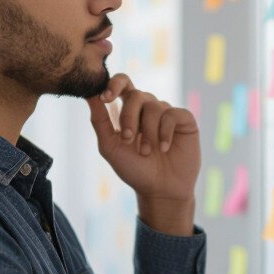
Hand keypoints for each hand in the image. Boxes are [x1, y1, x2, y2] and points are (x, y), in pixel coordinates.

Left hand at [86, 74, 199, 230]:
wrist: (160, 190)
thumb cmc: (134, 169)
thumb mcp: (110, 146)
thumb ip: (99, 121)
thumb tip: (88, 95)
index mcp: (130, 110)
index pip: (122, 83)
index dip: (114, 84)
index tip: (105, 98)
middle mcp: (148, 108)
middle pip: (136, 95)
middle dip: (129, 117)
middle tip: (128, 139)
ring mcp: (167, 113)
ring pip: (154, 107)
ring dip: (147, 132)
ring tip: (147, 152)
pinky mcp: (184, 120)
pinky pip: (172, 115)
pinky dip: (165, 132)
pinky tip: (164, 148)